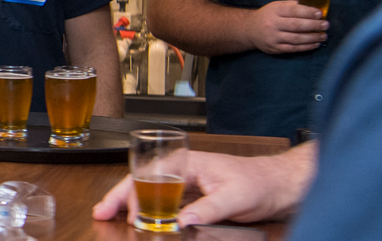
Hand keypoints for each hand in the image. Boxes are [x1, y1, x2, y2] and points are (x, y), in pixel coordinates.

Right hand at [91, 146, 314, 226]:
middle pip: (142, 179)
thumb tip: (182, 220)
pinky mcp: (194, 196)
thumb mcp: (235, 197)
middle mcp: (184, 169)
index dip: (131, 191)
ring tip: (113, 216)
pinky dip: (148, 210)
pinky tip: (142, 220)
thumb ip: (209, 208)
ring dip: (131, 203)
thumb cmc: (260, 181)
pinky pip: (164, 201)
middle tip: (102, 212)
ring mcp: (187, 183)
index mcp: (189, 162)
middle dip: (119, 196)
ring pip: (149, 190)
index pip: (150, 172)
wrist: (279, 185)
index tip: (124, 209)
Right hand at [246, 0, 326, 53]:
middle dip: (313, 25)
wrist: (249, 30)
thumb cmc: (267, 16)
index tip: (320, 14)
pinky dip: (306, 47)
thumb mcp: (276, 6)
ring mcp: (274, 38)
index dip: (308, 12)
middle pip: (296, 25)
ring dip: (313, 38)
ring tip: (324, 36)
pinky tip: (315, 44)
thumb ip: (292, 6)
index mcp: (275, 11)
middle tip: (326, 25)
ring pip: (296, 39)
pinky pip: (293, 48)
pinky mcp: (275, 49)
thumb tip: (312, 7)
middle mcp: (273, 24)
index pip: (293, 11)